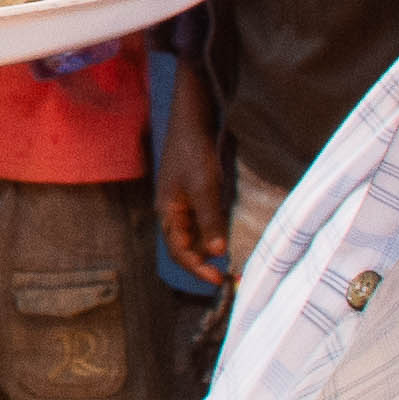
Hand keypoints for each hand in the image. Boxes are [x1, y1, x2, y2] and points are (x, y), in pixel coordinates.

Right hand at [154, 65, 232, 286]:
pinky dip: (214, 234)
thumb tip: (217, 252)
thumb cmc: (194, 153)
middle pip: (185, 247)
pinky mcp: (196, 194)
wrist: (193, 120)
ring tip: (230, 264)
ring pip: (195, 236)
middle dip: (203, 264)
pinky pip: (203, 222)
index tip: (219, 279)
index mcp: (168, 212)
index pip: (180, 251)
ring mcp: (185, 203)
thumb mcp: (204, 188)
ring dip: (210, 251)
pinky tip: (227, 238)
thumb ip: (210, 220)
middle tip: (226, 277)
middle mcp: (174, 212)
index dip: (197, 268)